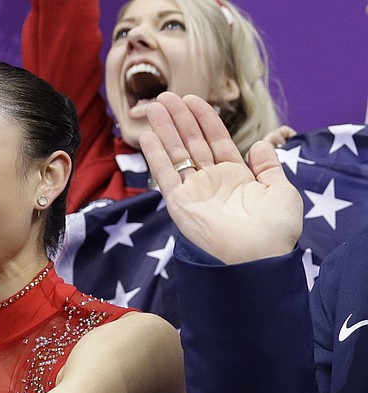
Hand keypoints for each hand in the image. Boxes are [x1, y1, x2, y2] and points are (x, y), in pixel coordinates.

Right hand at [139, 92, 302, 263]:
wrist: (259, 257)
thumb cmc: (275, 228)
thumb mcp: (282, 190)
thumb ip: (270, 166)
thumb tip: (259, 145)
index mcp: (236, 179)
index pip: (215, 141)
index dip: (204, 119)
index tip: (193, 99)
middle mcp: (211, 183)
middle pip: (191, 143)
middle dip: (179, 119)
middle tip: (165, 96)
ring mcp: (193, 193)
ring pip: (175, 154)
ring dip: (164, 129)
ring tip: (154, 105)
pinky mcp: (179, 204)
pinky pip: (164, 175)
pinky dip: (155, 155)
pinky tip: (148, 134)